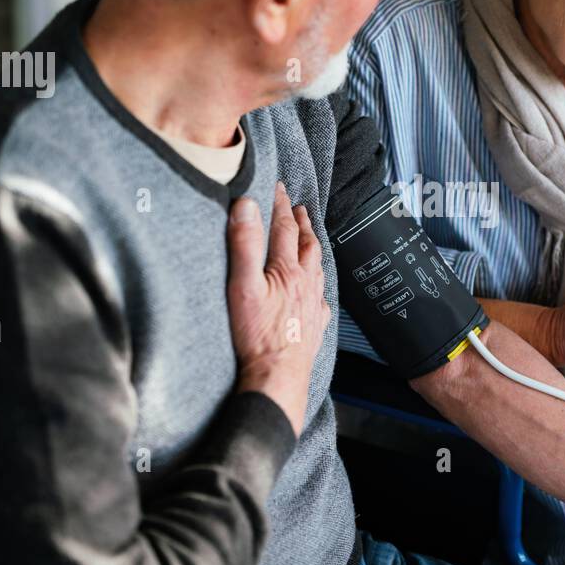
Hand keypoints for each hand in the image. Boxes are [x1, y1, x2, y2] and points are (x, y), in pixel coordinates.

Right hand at [227, 182, 330, 435]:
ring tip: (310, 238)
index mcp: (287, 270)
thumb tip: (247, 206)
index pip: (284, 228)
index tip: (277, 188)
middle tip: (298, 208)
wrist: (277, 377)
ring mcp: (313, 304)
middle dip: (301, 223)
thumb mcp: (242, 286)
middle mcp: (306, 283)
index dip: (279, 205)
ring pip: (318, 267)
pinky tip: (318, 288)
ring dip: (313, 248)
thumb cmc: (256, 335)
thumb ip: (245, 244)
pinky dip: (319, 284)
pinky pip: (322, 297)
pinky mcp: (314, 325)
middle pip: (307, 244)